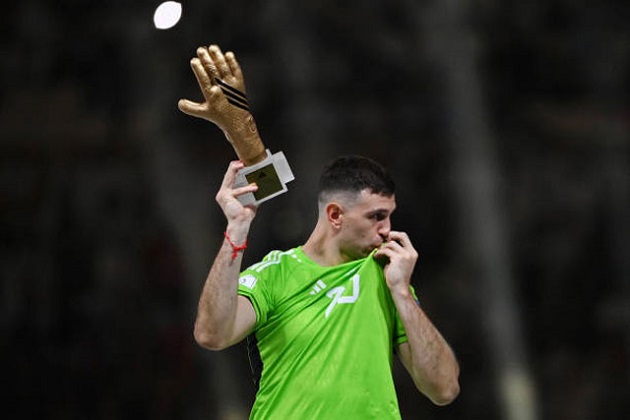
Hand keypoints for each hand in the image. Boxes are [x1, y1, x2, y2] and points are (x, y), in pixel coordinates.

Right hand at [178, 45, 265, 164]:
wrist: (238, 122)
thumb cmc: (219, 117)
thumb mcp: (204, 113)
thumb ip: (191, 108)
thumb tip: (179, 103)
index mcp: (212, 96)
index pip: (204, 80)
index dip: (199, 69)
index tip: (194, 60)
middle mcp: (222, 90)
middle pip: (213, 71)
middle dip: (206, 59)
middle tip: (200, 49)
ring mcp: (232, 86)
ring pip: (224, 68)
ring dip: (218, 57)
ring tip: (212, 48)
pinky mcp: (240, 84)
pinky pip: (236, 71)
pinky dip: (232, 62)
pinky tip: (228, 54)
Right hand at [216, 160, 257, 225]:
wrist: (241, 224)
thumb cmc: (244, 214)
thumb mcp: (251, 200)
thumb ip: (254, 193)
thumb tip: (263, 184)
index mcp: (228, 192)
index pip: (230, 177)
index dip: (235, 169)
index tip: (243, 163)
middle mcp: (223, 192)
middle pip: (228, 175)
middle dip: (234, 166)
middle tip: (242, 160)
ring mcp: (223, 195)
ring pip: (229, 178)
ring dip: (235, 170)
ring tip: (243, 165)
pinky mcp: (226, 198)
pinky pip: (238, 191)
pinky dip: (247, 188)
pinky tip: (254, 187)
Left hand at [373, 231, 417, 293]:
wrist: (399, 288)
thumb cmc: (397, 277)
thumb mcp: (399, 262)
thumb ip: (396, 253)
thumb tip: (386, 245)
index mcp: (412, 253)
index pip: (405, 237)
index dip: (395, 235)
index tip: (387, 240)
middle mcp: (410, 253)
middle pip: (401, 235)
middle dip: (391, 235)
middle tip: (383, 242)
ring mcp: (405, 255)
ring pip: (391, 244)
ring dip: (382, 247)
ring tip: (378, 253)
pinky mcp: (397, 259)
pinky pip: (386, 251)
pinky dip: (379, 252)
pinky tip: (376, 257)